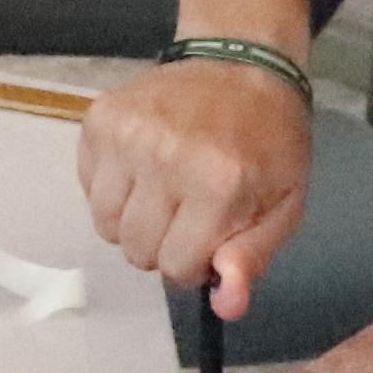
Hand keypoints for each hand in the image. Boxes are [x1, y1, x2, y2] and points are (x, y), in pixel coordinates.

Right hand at [80, 55, 314, 307]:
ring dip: (132, 221)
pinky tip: (142, 166)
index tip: (210, 237)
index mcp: (216, 185)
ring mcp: (125, 136)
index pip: (175, 266)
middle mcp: (164, 158)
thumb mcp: (283, 205)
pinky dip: (111, 189)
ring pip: (105, 224)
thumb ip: (252, 258)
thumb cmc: (268, 141)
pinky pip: (88, 187)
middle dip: (162, 245)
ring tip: (163, 192)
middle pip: (136, 249)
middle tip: (187, 213)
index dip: (194, 262)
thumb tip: (225, 308)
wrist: (242, 64)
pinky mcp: (99, 119)